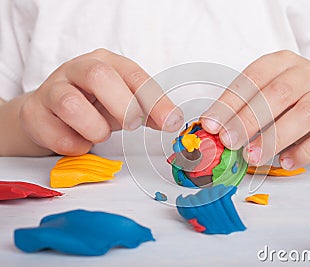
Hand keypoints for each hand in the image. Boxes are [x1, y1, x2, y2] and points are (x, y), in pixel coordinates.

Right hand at [19, 48, 182, 154]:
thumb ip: (149, 111)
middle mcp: (78, 69)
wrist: (50, 112)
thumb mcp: (124, 103)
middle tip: (132, 125)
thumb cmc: (94, 104)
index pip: (133, 75)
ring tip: (100, 134)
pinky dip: (75, 145)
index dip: (154, 100)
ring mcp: (52, 88)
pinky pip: (55, 133)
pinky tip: (80, 142)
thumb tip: (173, 120)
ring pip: (71, 104)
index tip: (170, 122)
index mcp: (106, 62)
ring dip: (94, 128)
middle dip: (122, 106)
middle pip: (99, 76)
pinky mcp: (34, 112)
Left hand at [201, 50, 309, 168]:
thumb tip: (215, 129)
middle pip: (278, 93)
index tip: (212, 125)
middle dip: (249, 119)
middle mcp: (308, 73)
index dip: (230, 102)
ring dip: (275, 136)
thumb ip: (244, 112)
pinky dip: (306, 150)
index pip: (252, 78)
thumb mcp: (267, 103)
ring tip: (254, 156)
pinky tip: (286, 161)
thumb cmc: (293, 109)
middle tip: (230, 141)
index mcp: (282, 63)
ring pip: (305, 112)